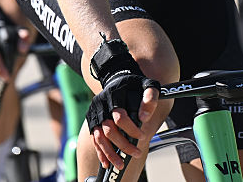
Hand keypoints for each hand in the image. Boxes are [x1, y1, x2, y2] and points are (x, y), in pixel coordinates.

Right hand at [85, 38, 159, 169]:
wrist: (116, 76)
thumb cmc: (134, 83)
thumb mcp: (147, 84)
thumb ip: (150, 98)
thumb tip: (144, 118)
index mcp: (114, 95)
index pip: (120, 117)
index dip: (131, 129)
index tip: (142, 136)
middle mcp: (101, 105)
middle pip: (108, 130)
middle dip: (122, 145)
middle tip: (136, 153)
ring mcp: (94, 114)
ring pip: (99, 137)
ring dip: (109, 153)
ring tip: (120, 165)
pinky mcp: (91, 121)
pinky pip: (94, 139)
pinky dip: (100, 152)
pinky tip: (106, 163)